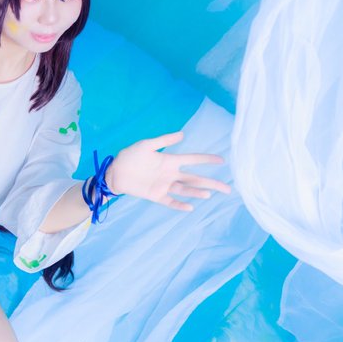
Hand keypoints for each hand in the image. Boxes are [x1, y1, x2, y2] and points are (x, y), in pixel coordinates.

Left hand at [106, 130, 231, 211]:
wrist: (114, 172)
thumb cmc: (129, 156)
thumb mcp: (146, 145)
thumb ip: (164, 140)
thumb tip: (183, 134)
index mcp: (169, 160)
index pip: (193, 160)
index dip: (207, 160)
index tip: (222, 160)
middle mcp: (170, 174)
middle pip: (195, 178)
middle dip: (211, 182)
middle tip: (227, 187)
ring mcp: (164, 185)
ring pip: (185, 190)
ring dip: (197, 192)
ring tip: (210, 193)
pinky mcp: (156, 195)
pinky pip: (170, 201)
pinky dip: (179, 205)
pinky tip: (190, 207)